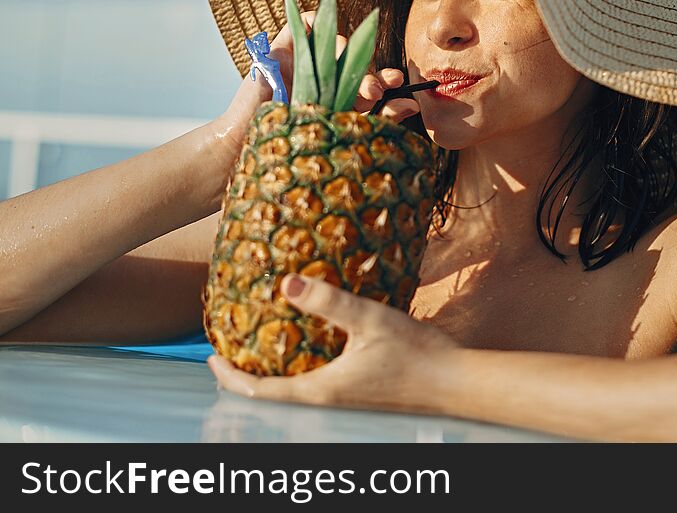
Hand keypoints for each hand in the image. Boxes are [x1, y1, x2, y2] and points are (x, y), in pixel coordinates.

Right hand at [204, 13, 420, 207]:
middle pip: (355, 60)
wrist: (249, 148)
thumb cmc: (295, 148)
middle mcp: (322, 78)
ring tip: (347, 75)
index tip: (400, 86)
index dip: (386, 79)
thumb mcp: (345, 132)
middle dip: (369, 73)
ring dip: (349, 55)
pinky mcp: (282, 48)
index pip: (368, 80)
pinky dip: (318, 20)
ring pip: (337, 41)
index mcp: (339, 98)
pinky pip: (305, 21)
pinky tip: (326, 38)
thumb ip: (380, 117)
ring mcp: (302, 62)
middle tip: (375, 89)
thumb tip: (414, 105)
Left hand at [208, 274, 458, 413]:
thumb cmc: (416, 355)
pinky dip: (297, 372)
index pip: (258, 391)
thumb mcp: (369, 320)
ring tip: (262, 346)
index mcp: (321, 389)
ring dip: (271, 375)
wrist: (456, 384)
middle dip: (244, 376)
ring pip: (293, 394)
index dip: (228, 375)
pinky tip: (310, 348)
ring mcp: (344, 402)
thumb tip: (287, 283)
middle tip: (229, 349)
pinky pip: (315, 388)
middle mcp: (327, 401)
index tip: (210, 355)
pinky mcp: (359, 395)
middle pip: (270, 397)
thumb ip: (329, 301)